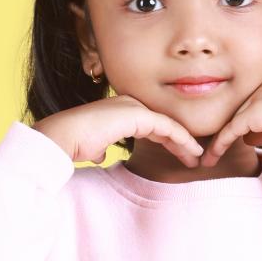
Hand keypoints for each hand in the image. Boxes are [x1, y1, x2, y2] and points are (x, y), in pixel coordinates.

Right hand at [34, 97, 204, 169]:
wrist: (64, 136)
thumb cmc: (73, 143)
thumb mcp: (91, 145)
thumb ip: (99, 147)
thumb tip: (99, 154)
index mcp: (119, 110)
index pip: (151, 124)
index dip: (167, 139)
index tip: (179, 155)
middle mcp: (129, 103)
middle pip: (162, 123)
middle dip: (179, 141)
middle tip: (193, 157)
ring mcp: (134, 106)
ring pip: (168, 125)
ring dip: (185, 142)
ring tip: (197, 157)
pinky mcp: (138, 115)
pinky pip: (167, 127)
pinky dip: (182, 139)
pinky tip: (192, 151)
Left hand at [198, 84, 261, 165]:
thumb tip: (245, 139)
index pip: (241, 110)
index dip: (228, 129)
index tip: (217, 147)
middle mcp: (260, 88)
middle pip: (231, 114)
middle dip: (217, 135)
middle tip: (205, 155)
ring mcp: (258, 96)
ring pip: (228, 121)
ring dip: (215, 143)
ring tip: (205, 161)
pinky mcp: (256, 110)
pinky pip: (231, 130)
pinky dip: (219, 145)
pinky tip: (211, 158)